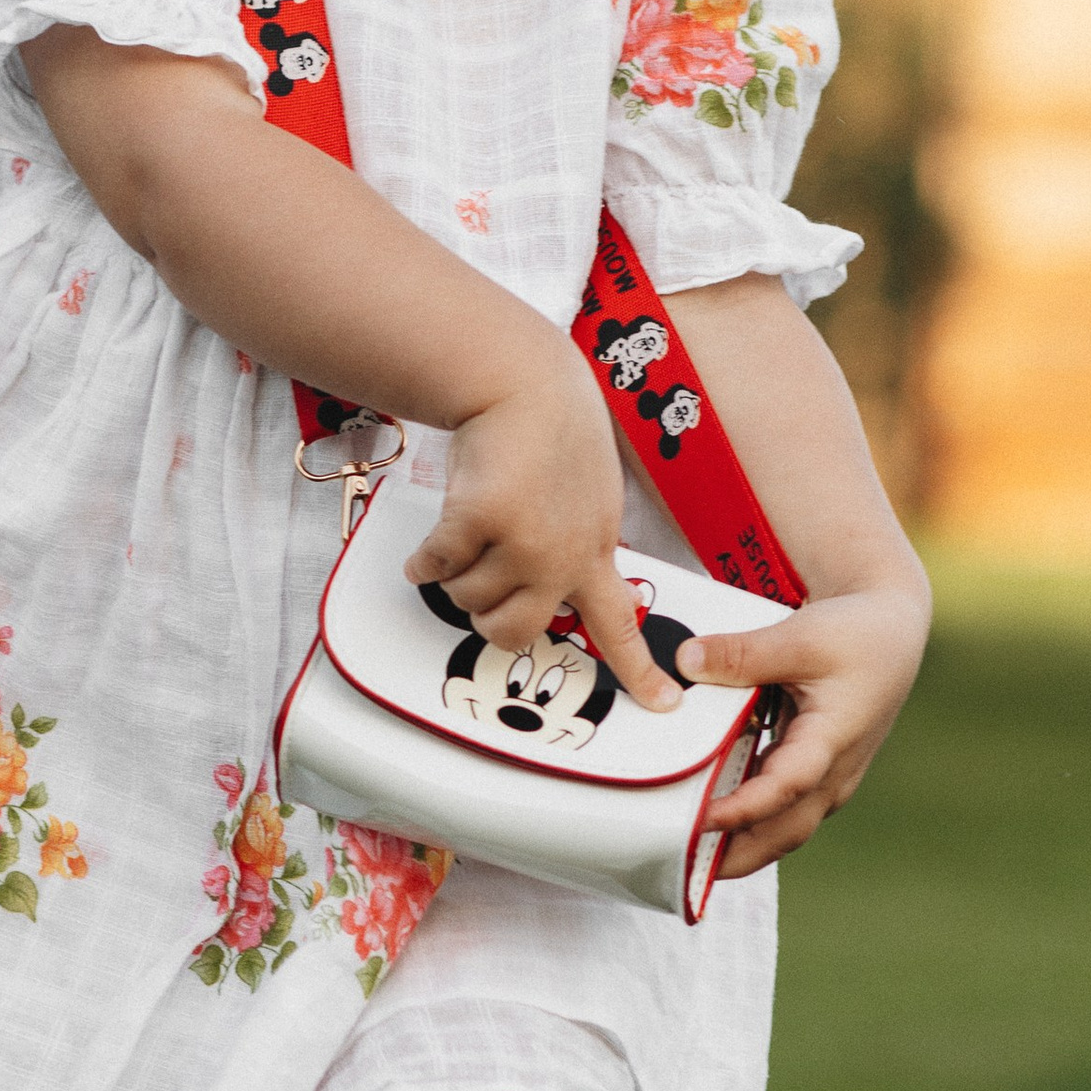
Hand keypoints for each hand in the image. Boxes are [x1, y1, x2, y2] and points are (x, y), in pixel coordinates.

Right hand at [405, 368, 680, 710]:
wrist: (521, 383)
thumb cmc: (550, 432)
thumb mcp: (588, 496)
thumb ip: (576, 544)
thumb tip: (541, 589)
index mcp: (594, 552)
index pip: (622, 624)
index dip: (640, 672)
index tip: (666, 706)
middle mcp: (563, 558)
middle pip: (512, 633)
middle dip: (485, 614)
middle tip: (482, 579)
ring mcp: (522, 542)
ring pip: (467, 599)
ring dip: (456, 572)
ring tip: (468, 531)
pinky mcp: (480, 521)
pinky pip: (435, 567)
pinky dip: (424, 558)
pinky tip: (430, 542)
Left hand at [683, 581, 930, 872]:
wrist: (891, 636)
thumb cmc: (853, 636)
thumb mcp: (799, 637)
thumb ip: (742, 654)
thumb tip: (685, 662)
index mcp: (831, 741)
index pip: (785, 788)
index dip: (742, 809)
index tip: (699, 820)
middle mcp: (832, 774)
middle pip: (781, 835)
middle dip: (732, 858)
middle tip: (677, 866)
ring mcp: (825, 781)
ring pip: (779, 831)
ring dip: (735, 847)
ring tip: (681, 854)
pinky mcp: (812, 776)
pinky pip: (776, 811)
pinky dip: (742, 822)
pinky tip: (700, 817)